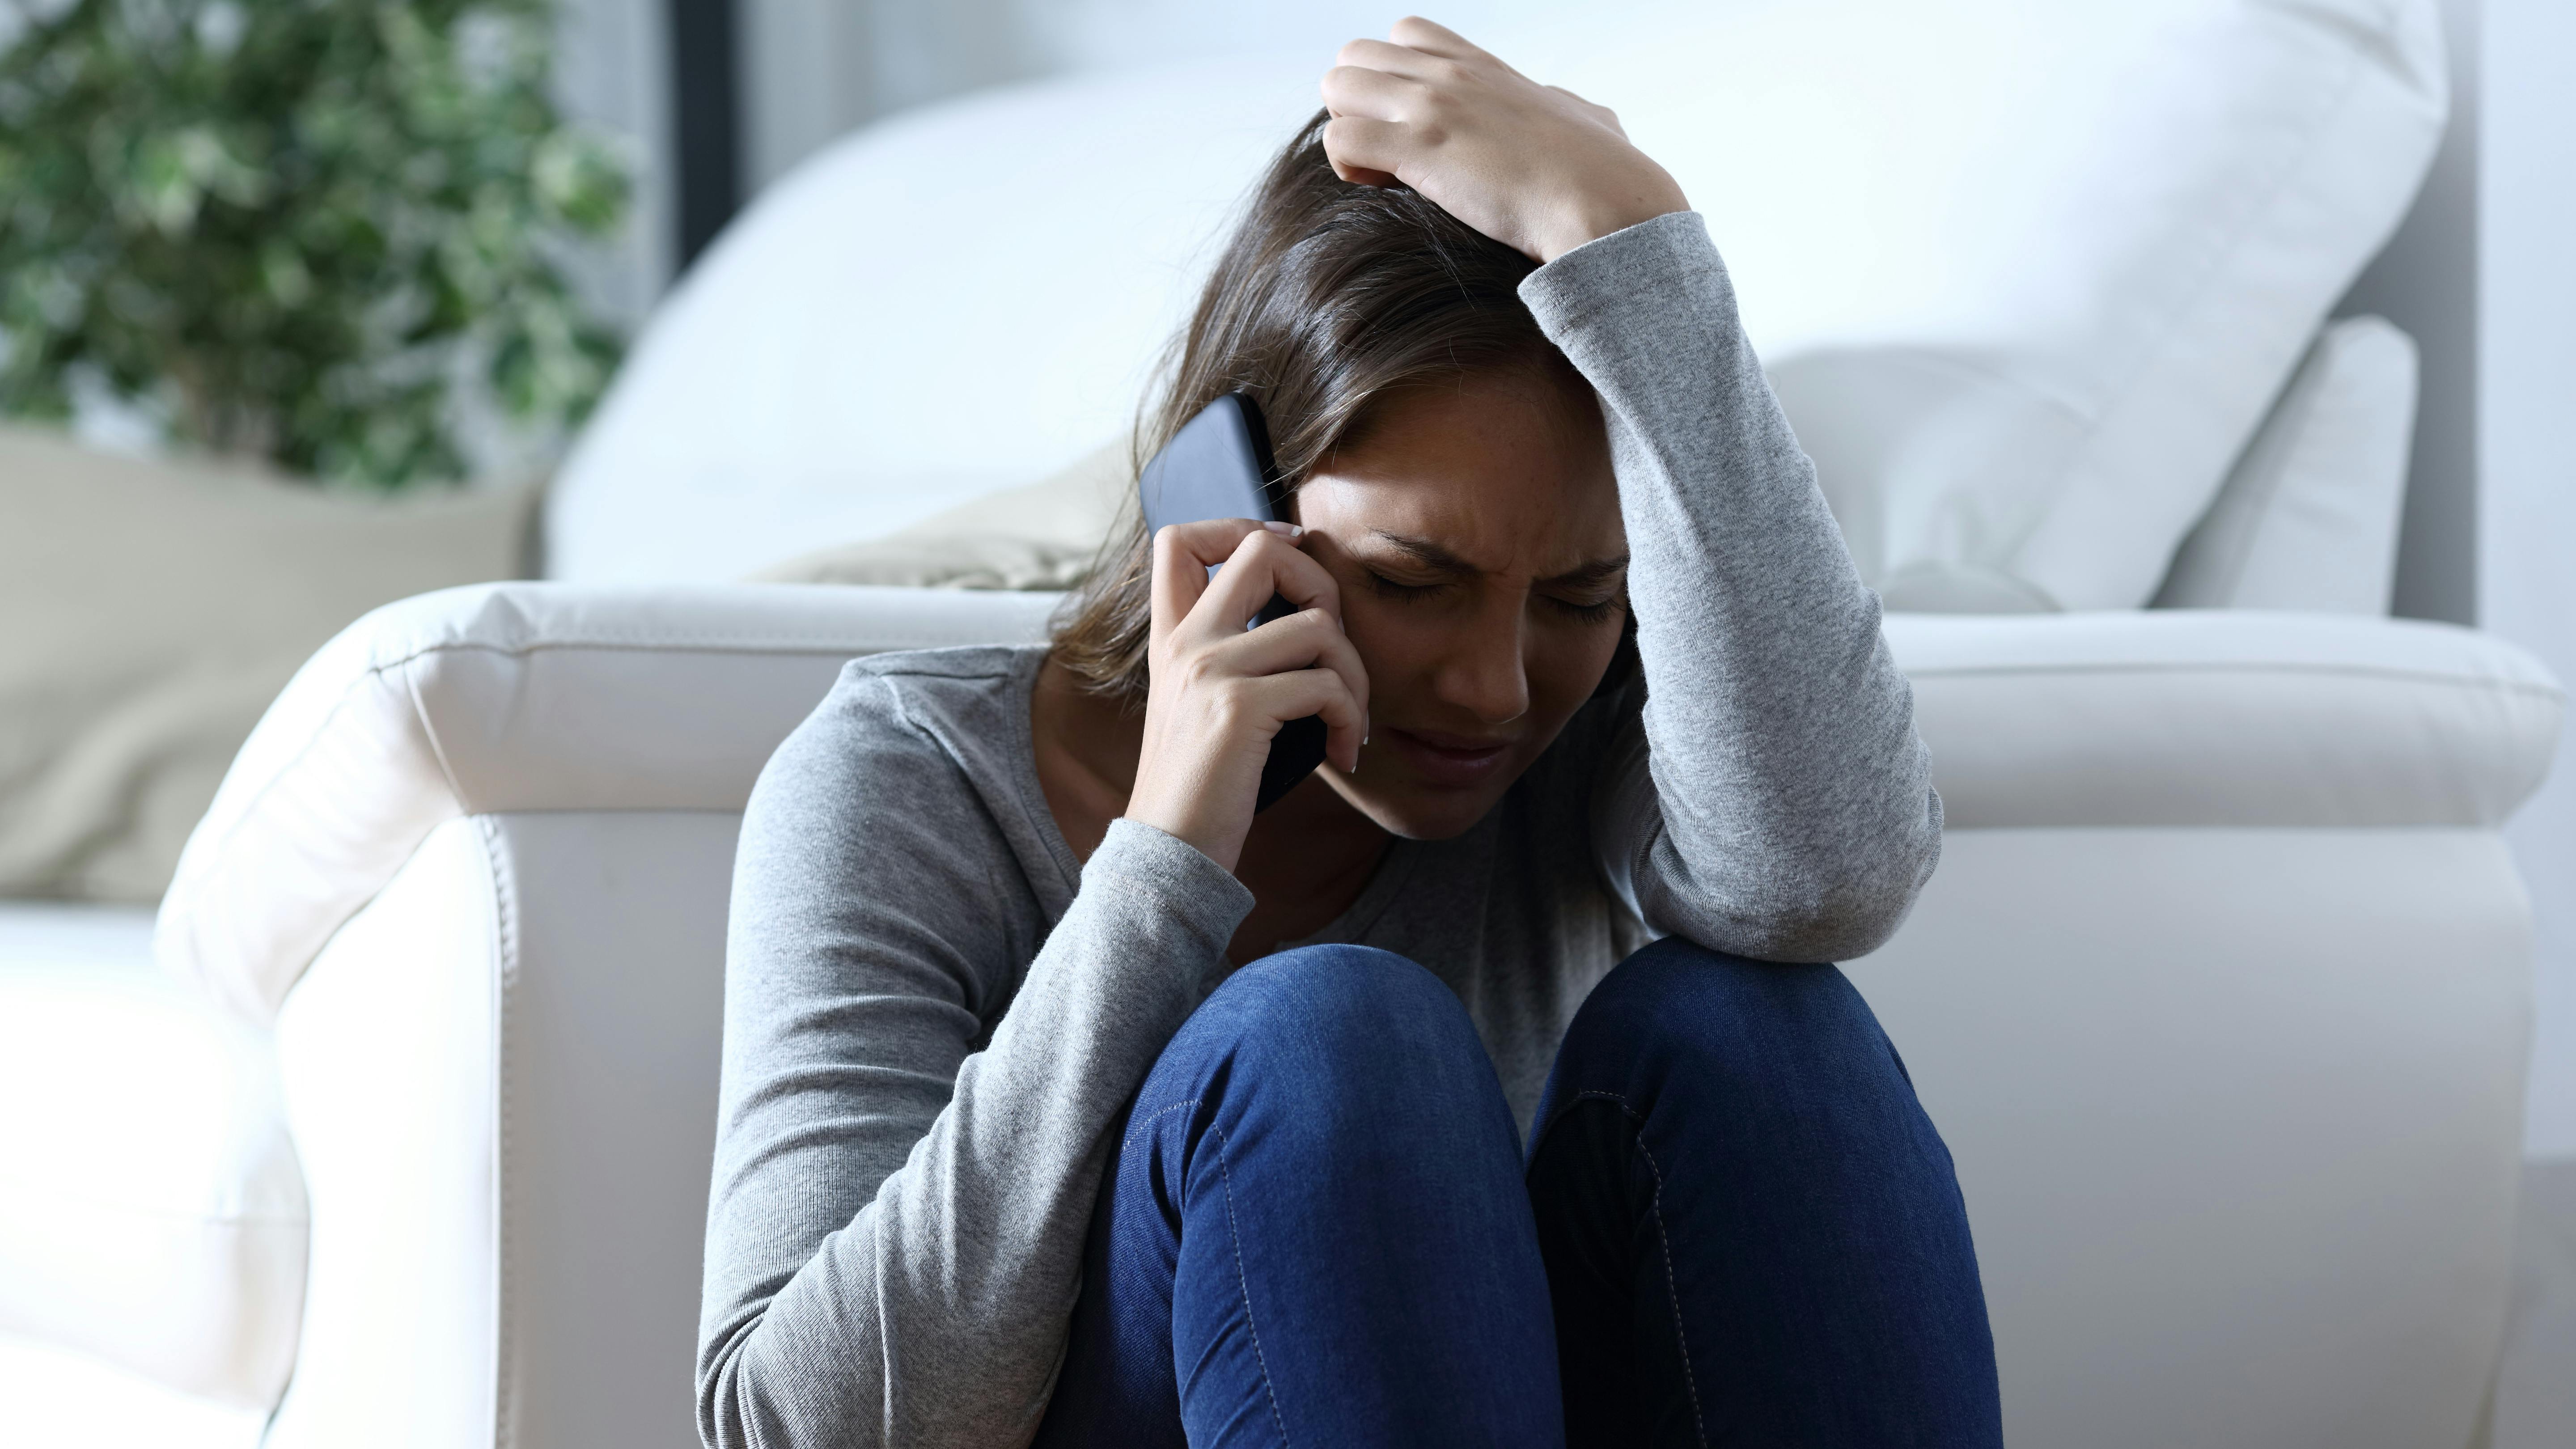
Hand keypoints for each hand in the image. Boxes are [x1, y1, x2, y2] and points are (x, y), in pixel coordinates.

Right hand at [1124, 519, 1370, 873]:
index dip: (1240, 527)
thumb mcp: (1202, 710)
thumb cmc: (1203, 789)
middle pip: (1260, 550)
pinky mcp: (1238, 707)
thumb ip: (1231, 659)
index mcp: (1172, 640)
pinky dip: (1350, 718)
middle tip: (1336, 642)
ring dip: (1355, 675)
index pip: (1178, 540)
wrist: (1170, 853)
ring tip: (1349, 720)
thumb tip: (1307, 621)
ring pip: (1316, 625)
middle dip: (1321, 583)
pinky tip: (1343, 752)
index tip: (1288, 553)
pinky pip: (1326, 684)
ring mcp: (1209, 670)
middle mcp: (1185, 644)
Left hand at [1320, 16, 1687, 262]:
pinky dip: (1347, 166)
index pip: (1405, 34)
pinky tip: (1381, 189)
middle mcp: (1449, 75)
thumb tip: (1562, 105)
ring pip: (1336, 87)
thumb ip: (1558, 103)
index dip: (1393, 77)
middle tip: (1386, 150)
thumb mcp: (1582, 115)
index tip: (1413, 124)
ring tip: (1381, 170)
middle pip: (1356, 55)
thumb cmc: (1603, 172)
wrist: (1605, 205)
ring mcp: (1432, 106)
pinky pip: (1340, 138)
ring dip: (1347, 129)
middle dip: (1357, 103)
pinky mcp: (1419, 149)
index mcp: (1481, 66)